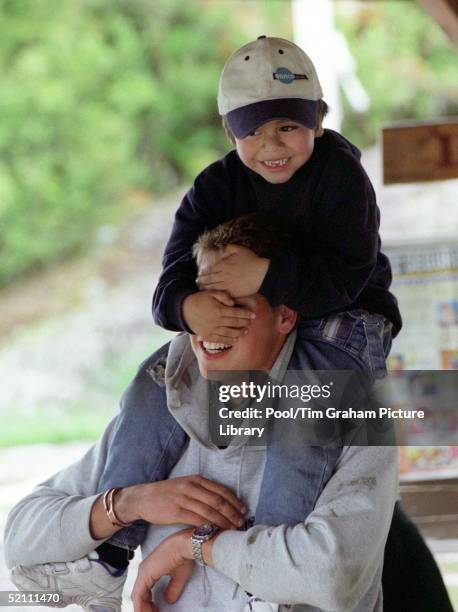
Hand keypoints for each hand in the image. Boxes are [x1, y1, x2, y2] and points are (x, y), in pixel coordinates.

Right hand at [118, 475, 245, 529]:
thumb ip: (202, 491)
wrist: (143, 498)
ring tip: (232, 529)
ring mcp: (184, 499)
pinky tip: (215, 532)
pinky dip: (208, 526)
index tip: (243, 510)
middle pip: (218, 501)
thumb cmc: (167, 493)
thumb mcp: (185, 485)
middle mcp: (191, 487)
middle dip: (232, 513)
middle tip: (241, 522)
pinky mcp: (176, 512)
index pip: (221, 490)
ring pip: (209, 511)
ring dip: (223, 521)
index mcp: (196, 479)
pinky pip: (196, 520)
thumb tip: (222, 501)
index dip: (234, 501)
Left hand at [131, 529, 194, 611]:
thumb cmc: (183, 556)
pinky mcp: (145, 574)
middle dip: (145, 607)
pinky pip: (138, 595)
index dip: (148, 603)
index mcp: (151, 569)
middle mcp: (144, 570)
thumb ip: (172, 589)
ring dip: (142, 608)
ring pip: (137, 596)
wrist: (184, 545)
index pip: (144, 590)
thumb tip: (168, 600)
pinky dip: (140, 606)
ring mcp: (143, 572)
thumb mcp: (179, 577)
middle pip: (139, 594)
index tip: (156, 610)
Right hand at [182, 290, 254, 342]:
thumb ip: (224, 296)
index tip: (253, 315)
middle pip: (235, 324)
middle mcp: (217, 321)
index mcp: (219, 310)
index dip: (246, 314)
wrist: (184, 310)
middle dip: (245, 323)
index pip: (236, 313)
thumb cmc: (199, 299)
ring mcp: (212, 330)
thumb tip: (233, 303)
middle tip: (250, 323)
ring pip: (230, 333)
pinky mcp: (208, 335)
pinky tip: (235, 340)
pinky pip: (221, 340)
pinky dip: (229, 341)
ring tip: (245, 331)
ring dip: (239, 333)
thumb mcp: (211, 293)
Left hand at [196, 245, 269, 296]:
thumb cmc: (252, 261)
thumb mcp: (240, 249)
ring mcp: (228, 285)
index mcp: (224, 265)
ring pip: (213, 287)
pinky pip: (222, 294)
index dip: (203, 272)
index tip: (200, 274)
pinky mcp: (233, 292)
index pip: (209, 269)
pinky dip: (215, 294)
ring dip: (206, 288)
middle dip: (201, 281)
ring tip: (201, 289)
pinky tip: (212, 295)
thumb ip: (228, 248)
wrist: (262, 274)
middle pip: (209, 279)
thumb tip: (220, 247)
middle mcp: (224, 275)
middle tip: (197, 282)